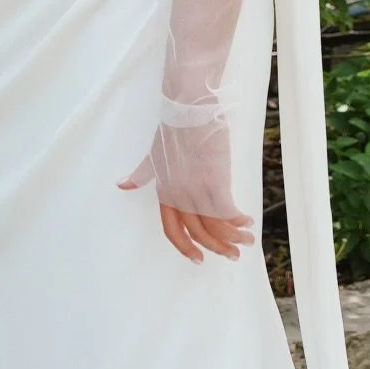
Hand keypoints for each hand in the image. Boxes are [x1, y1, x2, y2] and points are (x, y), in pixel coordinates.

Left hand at [121, 105, 253, 263]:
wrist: (187, 110)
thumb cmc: (172, 129)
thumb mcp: (152, 155)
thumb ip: (140, 174)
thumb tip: (122, 184)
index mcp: (165, 192)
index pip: (173, 230)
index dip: (185, 247)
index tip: (198, 258)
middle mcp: (180, 196)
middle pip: (199, 233)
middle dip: (218, 248)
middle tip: (232, 255)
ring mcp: (197, 190)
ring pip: (216, 226)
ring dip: (233, 238)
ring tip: (246, 242)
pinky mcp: (215, 180)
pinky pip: (228, 211)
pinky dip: (239, 220)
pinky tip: (247, 222)